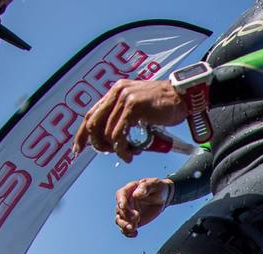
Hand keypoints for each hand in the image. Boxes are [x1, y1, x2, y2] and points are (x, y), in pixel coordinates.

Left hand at [73, 79, 187, 162]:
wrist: (184, 96)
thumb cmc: (166, 105)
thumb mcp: (140, 107)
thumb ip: (125, 116)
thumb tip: (113, 137)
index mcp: (115, 92)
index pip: (91, 114)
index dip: (82, 134)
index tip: (78, 149)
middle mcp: (116, 92)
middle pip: (92, 123)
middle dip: (97, 143)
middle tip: (108, 153)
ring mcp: (124, 99)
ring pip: (107, 132)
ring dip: (116, 149)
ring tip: (128, 153)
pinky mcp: (133, 107)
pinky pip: (119, 134)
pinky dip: (122, 148)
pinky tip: (130, 153)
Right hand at [115, 178, 173, 237]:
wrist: (163, 197)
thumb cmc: (157, 188)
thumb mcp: (153, 184)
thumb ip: (144, 188)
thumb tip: (136, 195)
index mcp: (128, 191)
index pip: (120, 195)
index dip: (120, 201)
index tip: (124, 206)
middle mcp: (125, 202)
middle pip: (119, 210)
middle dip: (126, 216)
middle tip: (137, 217)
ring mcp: (128, 212)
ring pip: (119, 220)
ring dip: (124, 226)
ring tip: (133, 228)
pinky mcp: (132, 221)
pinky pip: (125, 229)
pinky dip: (128, 233)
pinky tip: (135, 234)